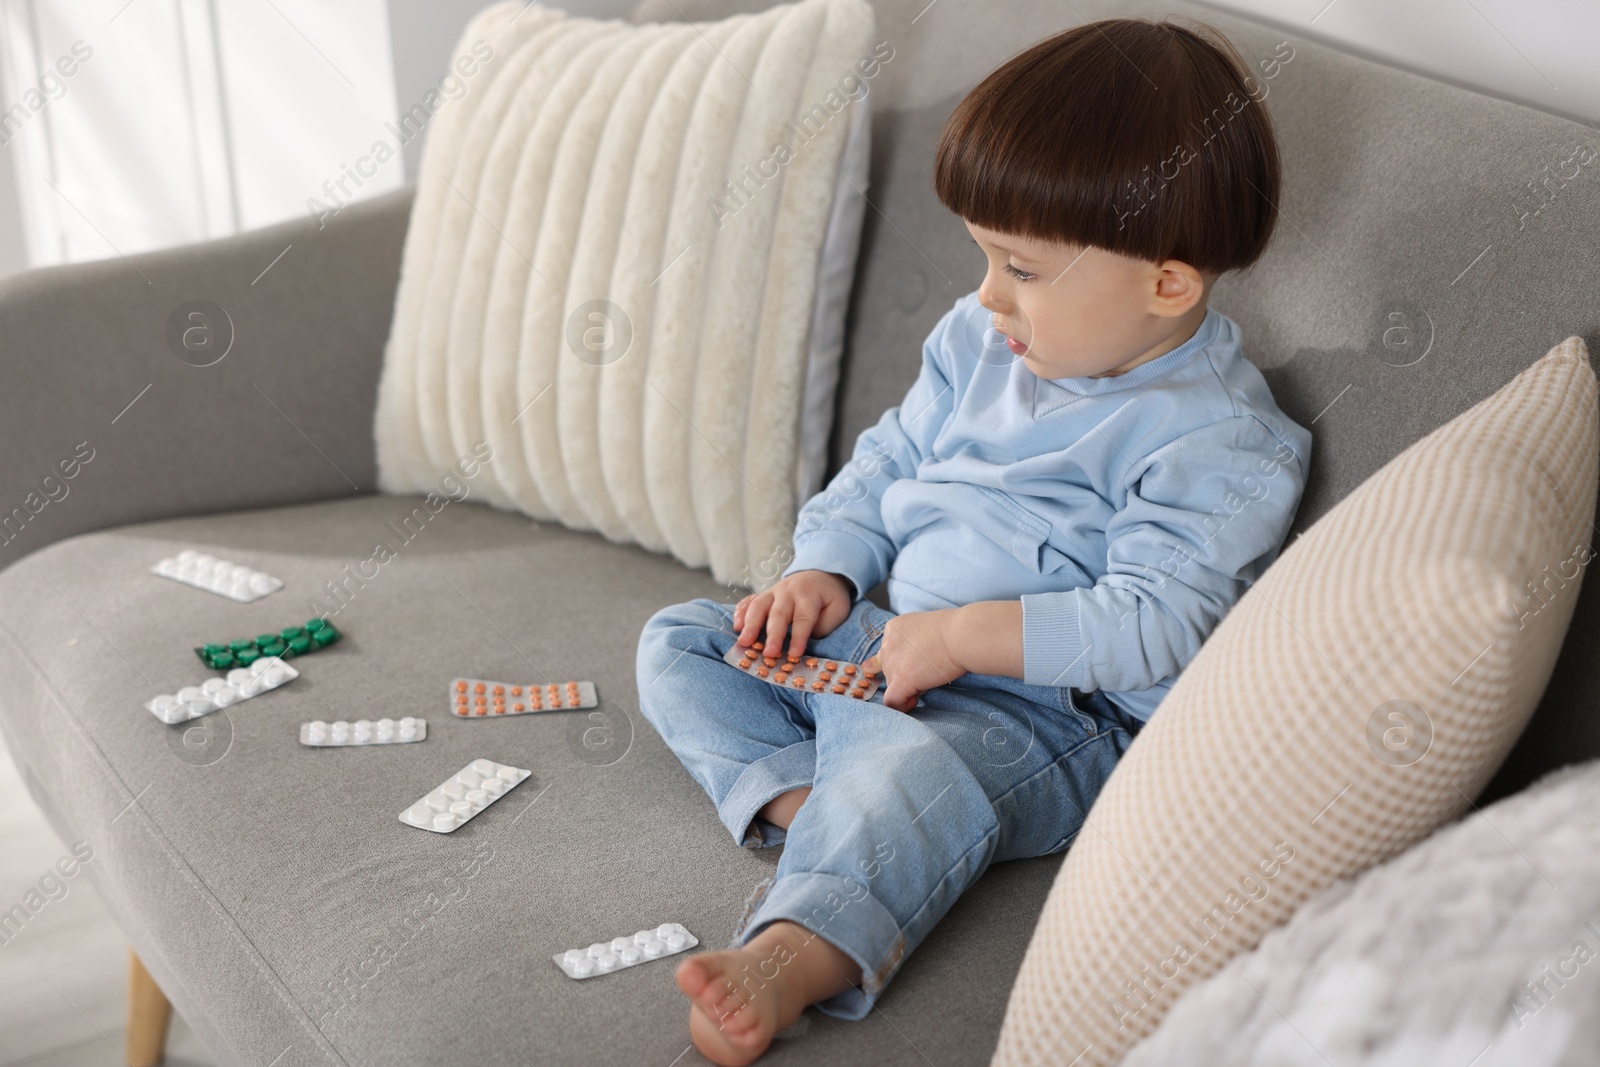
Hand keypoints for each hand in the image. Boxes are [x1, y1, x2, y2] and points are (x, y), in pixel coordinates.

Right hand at [734, 570, 853, 658]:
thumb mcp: (839, 609)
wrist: (820, 574)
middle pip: (778, 614)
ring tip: (744, 642)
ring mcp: (772, 591)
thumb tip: (806, 639)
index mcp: (809, 595)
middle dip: (772, 635)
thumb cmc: (829, 597)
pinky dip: (740, 613)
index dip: (799, 637)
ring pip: (758, 606)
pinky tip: (736, 627)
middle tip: (768, 654)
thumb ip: (824, 625)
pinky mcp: (763, 595)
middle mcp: (788, 591)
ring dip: (750, 625)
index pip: (803, 618)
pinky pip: (748, 601)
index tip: (795, 654)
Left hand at [863, 608, 968, 712]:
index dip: (903, 662)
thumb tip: (913, 665)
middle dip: (905, 675)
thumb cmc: (953, 631)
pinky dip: (901, 706)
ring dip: (907, 688)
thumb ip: (912, 643)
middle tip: (927, 671)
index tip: (918, 664)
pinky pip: (892, 701)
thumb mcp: (925, 629)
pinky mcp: (901, 680)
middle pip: (889, 670)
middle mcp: (887, 645)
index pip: (889, 653)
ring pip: (891, 685)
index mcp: (893, 629)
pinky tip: (914, 702)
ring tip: (929, 680)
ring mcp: (892, 663)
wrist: (961, 636)